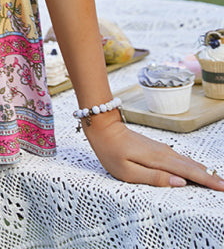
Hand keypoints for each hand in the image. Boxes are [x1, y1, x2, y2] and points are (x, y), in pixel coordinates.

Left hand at [85, 117, 223, 189]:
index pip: (188, 173)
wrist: (103, 126)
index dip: (206, 181)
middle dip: (210, 178)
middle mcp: (163, 153)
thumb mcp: (127, 171)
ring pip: (186, 161)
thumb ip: (153, 177)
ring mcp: (160, 149)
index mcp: (158, 160)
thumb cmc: (111, 152)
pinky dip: (191, 165)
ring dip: (202, 171)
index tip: (222, 188)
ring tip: (216, 180)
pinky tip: (195, 169)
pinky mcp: (156, 148)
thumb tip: (179, 182)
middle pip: (191, 167)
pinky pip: (179, 158)